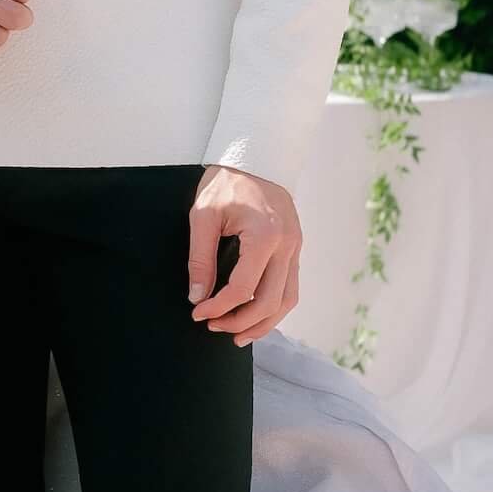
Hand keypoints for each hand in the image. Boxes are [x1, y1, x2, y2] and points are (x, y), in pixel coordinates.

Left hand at [188, 166, 300, 344]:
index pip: (242, 288)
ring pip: (287, 300)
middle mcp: (287, 246)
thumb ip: (200, 258)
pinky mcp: (296, 248)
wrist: (256, 156)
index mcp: (265, 237)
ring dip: (263, 323)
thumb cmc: (227, 181)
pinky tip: (256, 315)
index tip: (198, 313)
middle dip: (240, 322)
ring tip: (238, 335)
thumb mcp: (204, 216)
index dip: (218, 307)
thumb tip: (197, 296)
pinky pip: (291, 287)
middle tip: (214, 327)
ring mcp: (296, 248)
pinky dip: (274, 307)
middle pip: (269, 302)